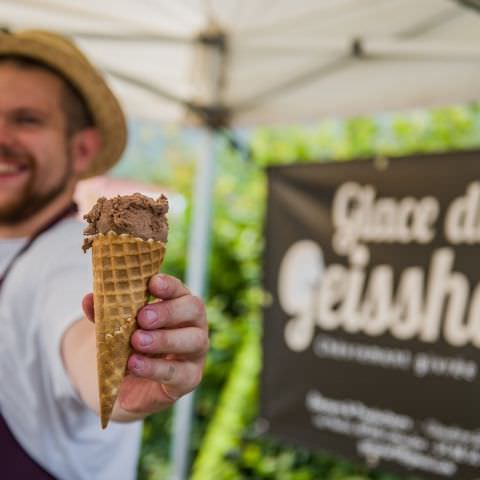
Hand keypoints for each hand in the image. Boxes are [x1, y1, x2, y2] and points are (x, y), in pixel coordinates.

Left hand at [82, 274, 208, 415]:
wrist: (130, 385)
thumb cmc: (130, 345)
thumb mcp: (117, 327)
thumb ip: (105, 314)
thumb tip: (89, 299)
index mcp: (178, 304)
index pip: (180, 289)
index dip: (169, 285)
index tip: (152, 284)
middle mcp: (193, 324)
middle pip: (194, 309)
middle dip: (168, 311)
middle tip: (142, 317)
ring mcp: (195, 352)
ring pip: (194, 340)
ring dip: (164, 339)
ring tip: (137, 341)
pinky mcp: (189, 377)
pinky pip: (179, 373)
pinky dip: (155, 368)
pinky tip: (134, 364)